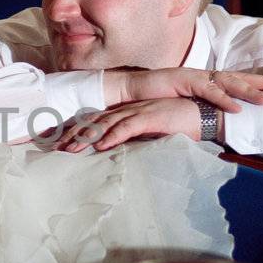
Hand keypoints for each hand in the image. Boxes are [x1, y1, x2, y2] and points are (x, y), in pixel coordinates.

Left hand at [56, 98, 207, 151]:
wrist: (207, 114)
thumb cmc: (181, 125)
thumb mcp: (152, 134)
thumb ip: (135, 139)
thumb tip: (116, 154)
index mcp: (128, 112)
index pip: (96, 120)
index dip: (77, 129)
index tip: (60, 142)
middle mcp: (129, 108)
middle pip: (95, 121)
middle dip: (74, 134)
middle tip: (55, 148)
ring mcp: (140, 110)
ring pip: (106, 123)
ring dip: (87, 136)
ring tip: (70, 150)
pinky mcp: (152, 116)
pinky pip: (129, 126)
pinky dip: (113, 135)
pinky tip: (101, 145)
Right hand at [115, 67, 262, 112]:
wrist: (131, 89)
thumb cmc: (157, 98)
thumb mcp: (185, 104)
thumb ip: (202, 108)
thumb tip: (219, 121)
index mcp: (208, 80)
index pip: (239, 80)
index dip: (261, 83)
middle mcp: (205, 75)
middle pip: (240, 77)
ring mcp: (195, 76)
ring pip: (228, 82)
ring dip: (248, 92)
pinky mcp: (183, 81)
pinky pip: (207, 91)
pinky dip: (223, 99)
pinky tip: (237, 107)